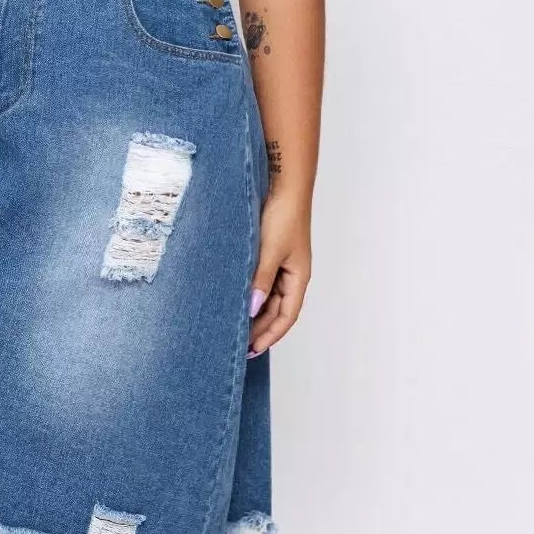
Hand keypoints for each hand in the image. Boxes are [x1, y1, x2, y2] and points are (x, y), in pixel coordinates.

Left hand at [247, 191, 311, 356]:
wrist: (283, 184)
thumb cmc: (283, 215)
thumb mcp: (270, 251)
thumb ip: (261, 280)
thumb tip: (252, 308)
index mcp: (298, 277)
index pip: (287, 316)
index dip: (271, 335)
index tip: (253, 349)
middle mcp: (291, 275)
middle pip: (277, 311)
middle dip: (261, 329)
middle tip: (239, 345)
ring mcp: (281, 265)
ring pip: (268, 299)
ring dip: (255, 314)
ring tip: (235, 328)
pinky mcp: (269, 255)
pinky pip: (261, 283)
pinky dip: (251, 295)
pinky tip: (236, 301)